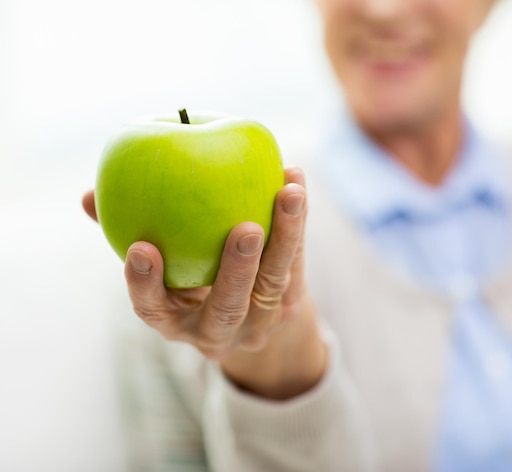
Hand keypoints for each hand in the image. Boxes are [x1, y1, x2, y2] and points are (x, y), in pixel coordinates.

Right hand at [83, 167, 325, 398]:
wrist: (246, 314)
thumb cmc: (188, 279)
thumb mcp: (160, 267)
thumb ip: (131, 233)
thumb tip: (89, 197)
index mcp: (176, 321)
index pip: (155, 311)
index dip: (146, 286)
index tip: (142, 249)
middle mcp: (218, 329)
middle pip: (228, 308)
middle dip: (236, 271)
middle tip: (245, 228)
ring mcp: (259, 322)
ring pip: (273, 283)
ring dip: (284, 236)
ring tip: (288, 193)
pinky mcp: (290, 305)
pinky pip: (296, 260)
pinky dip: (297, 221)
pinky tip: (294, 178)